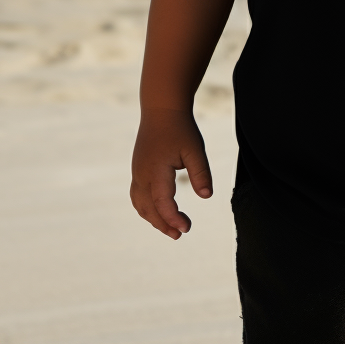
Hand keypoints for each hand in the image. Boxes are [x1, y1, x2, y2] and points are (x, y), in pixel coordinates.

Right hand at [130, 108, 212, 239]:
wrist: (161, 109)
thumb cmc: (180, 128)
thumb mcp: (194, 149)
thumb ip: (200, 172)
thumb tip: (207, 196)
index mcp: (155, 171)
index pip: (162, 203)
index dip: (173, 218)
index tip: (187, 228)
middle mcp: (142, 175)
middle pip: (149, 209)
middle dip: (164, 224)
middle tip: (181, 234)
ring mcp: (137, 173)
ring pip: (140, 205)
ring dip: (154, 219)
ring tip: (171, 228)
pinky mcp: (138, 170)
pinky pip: (138, 196)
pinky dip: (147, 209)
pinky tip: (159, 211)